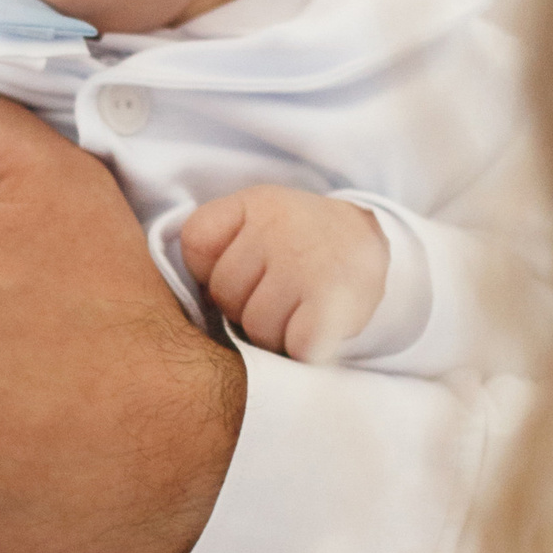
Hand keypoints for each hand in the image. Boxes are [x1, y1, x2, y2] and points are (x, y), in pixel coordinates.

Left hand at [180, 187, 388, 364]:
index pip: (195, 242)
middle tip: (275, 294)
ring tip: (296, 310)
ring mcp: (309, 267)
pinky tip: (313, 328)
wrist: (368, 248)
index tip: (243, 268)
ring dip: (273, 332)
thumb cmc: (297, 245)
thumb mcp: (256, 221)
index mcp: (256, 204)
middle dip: (243, 305)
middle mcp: (282, 228)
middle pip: (224, 293)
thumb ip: (215, 245)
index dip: (210, 268)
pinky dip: (301, 348)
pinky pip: (294, 346)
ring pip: (256, 326)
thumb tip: (184, 301)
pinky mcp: (334, 306)